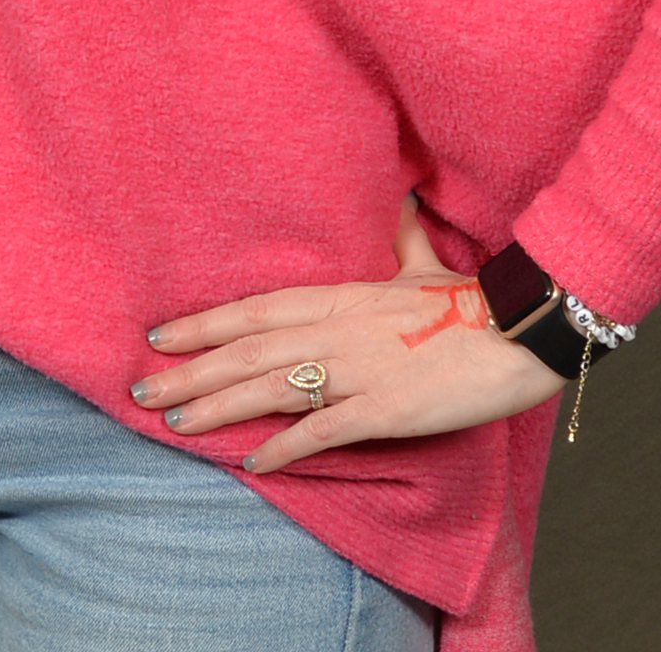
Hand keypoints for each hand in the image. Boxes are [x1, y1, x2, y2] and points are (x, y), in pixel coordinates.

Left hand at [131, 196, 563, 471]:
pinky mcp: (385, 408)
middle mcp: (336, 330)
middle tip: (140, 389)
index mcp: (339, 296)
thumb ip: (397, 235)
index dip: (204, 323)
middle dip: (190, 372)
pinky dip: (284, 446)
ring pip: (272, 388)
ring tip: (175, 424)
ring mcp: (358, 370)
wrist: (520, 330)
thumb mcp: (422, 263)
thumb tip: (398, 197)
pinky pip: (323, 430)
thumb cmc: (470, 299)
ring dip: (219, 407)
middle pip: (247, 350)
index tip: (159, 337)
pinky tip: (252, 462)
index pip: (255, 309)